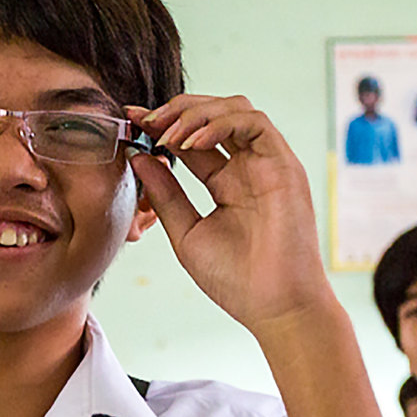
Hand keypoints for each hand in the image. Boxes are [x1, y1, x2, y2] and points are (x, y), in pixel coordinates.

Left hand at [127, 95, 331, 334]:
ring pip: (235, 108)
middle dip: (176, 110)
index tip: (131, 120)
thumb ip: (165, 194)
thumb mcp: (187, 232)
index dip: (161, 124)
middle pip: (214, 114)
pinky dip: (220, 123)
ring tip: (167, 135)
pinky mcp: (285, 165)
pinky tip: (192, 144)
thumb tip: (138, 157)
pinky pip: (254, 123)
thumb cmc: (236, 280)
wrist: (275, 309)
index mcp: (227, 183)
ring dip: (196, 113)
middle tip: (145, 121)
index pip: (192, 139)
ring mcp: (268, 164)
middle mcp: (248, 167)